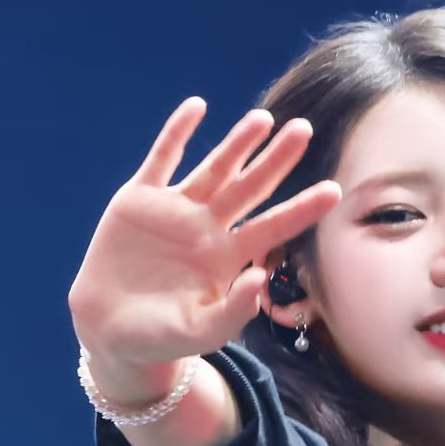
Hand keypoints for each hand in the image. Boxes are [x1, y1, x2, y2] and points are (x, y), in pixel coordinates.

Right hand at [67, 97, 342, 369]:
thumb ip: (233, 312)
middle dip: (276, 160)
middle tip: (304, 129)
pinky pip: (162, 158)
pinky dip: (177, 132)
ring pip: (213, 168)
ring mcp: (174, 210)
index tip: (334, 191)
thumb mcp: (200, 333)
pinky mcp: (139, 200)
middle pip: (250, 187)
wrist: (110, 331)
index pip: (273, 228)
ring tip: (264, 119)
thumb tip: (261, 280)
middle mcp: (207, 228)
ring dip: (237, 142)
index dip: (302, 209)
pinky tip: (197, 106)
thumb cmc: (161, 339)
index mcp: (227, 258)